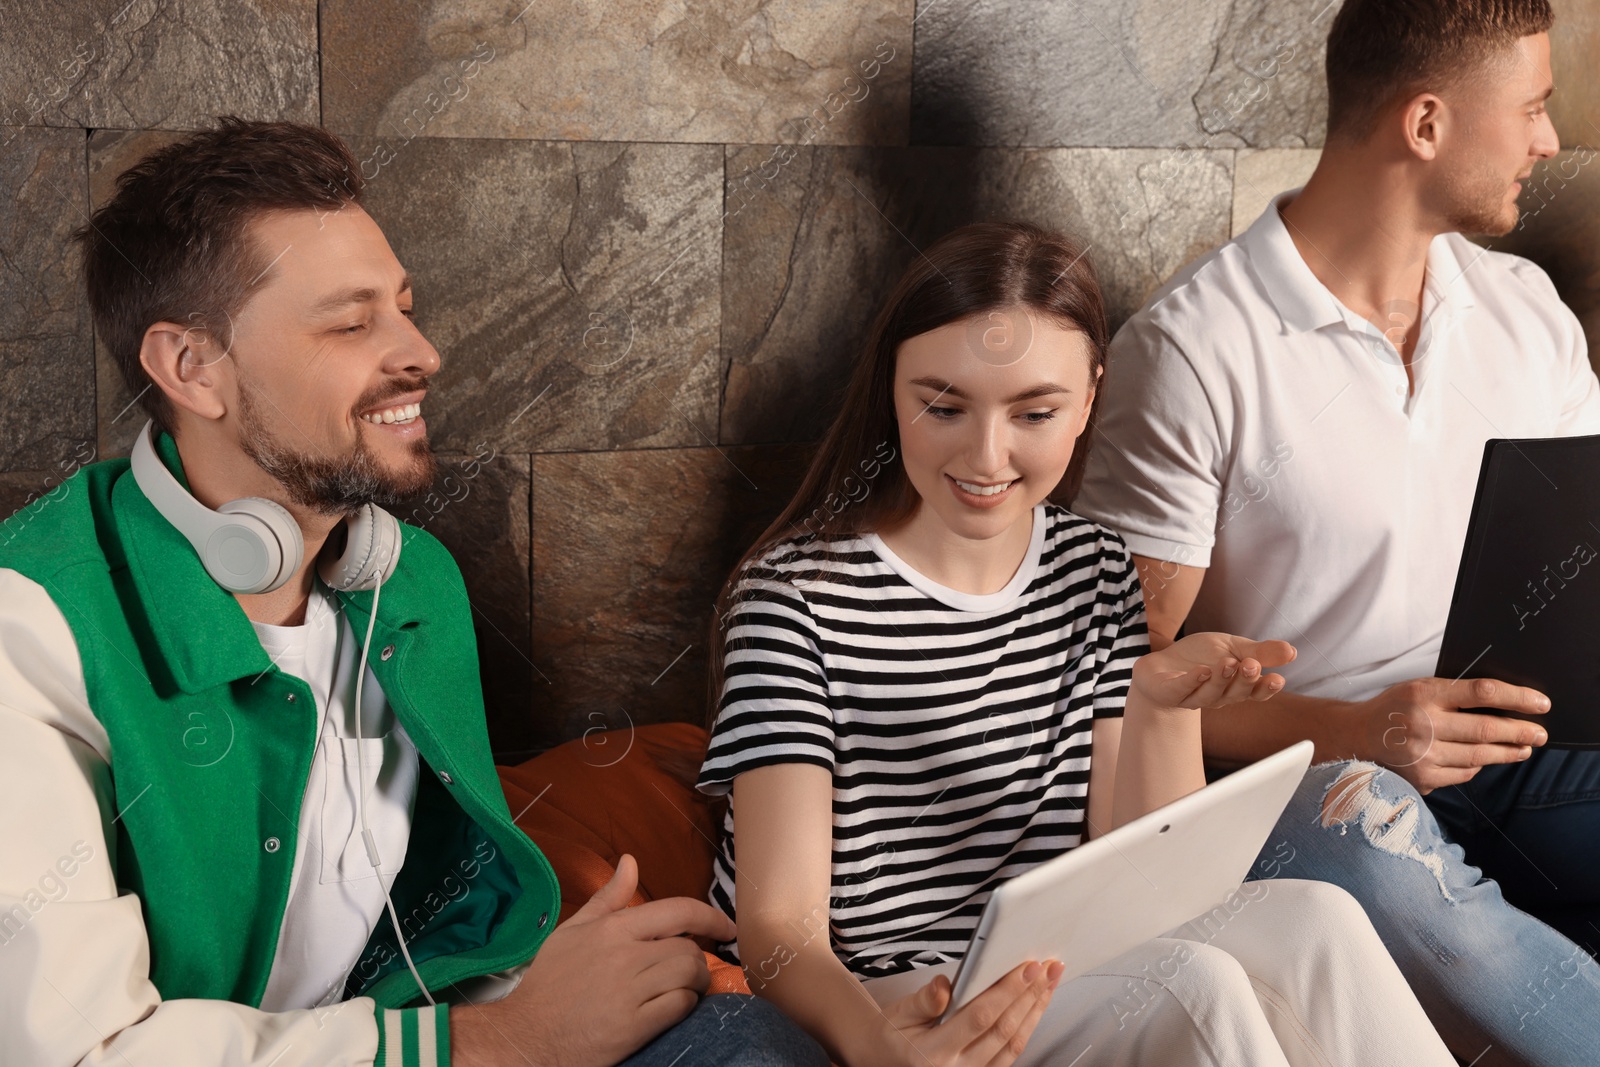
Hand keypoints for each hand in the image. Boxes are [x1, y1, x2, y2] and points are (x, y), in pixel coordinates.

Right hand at [451, 854, 735, 1066]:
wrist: (526, 1037)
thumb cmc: (550, 983)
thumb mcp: (573, 932)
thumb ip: (607, 897)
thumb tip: (630, 861)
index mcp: (611, 929)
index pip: (677, 911)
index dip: (711, 917)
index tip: (726, 927)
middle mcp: (623, 956)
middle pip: (688, 948)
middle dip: (698, 959)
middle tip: (691, 971)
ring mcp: (629, 993)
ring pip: (689, 976)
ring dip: (696, 983)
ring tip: (684, 989)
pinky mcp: (632, 1027)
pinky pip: (679, 1008)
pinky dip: (685, 1007)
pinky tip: (673, 1008)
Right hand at [877, 961, 1063, 1066]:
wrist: (884, 1063)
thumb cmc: (893, 1037)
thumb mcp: (898, 1014)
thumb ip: (923, 1000)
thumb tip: (945, 984)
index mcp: (933, 1054)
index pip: (979, 1017)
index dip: (1007, 992)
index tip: (1027, 968)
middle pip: (1003, 1030)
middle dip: (1030, 996)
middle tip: (1048, 968)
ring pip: (1014, 1044)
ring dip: (1035, 1010)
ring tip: (1049, 982)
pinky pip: (1011, 1053)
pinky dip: (1027, 1026)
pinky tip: (1034, 1005)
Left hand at [1131, 632, 1295, 710]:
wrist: (1159, 665)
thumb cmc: (1200, 657)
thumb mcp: (1232, 647)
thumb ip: (1259, 651)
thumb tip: (1292, 651)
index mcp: (1235, 687)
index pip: (1255, 693)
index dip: (1266, 689)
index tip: (1278, 679)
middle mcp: (1217, 696)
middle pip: (1235, 694)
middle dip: (1245, 680)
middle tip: (1252, 665)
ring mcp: (1192, 697)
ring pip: (1210, 694)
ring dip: (1220, 679)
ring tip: (1228, 662)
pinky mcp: (1169, 692)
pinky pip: (1182, 690)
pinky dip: (1192, 681)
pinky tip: (1201, 671)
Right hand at [1355, 677, 1549, 792]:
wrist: (1354, 737)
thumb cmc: (1392, 709)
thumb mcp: (1418, 689)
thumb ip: (1454, 695)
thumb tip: (1505, 706)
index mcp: (1423, 694)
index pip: (1481, 692)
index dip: (1517, 697)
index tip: (1540, 704)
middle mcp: (1422, 724)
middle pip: (1486, 729)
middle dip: (1521, 732)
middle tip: (1540, 734)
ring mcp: (1421, 755)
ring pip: (1479, 756)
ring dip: (1507, 753)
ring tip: (1523, 748)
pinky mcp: (1421, 778)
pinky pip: (1462, 774)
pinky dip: (1476, 767)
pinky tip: (1484, 761)